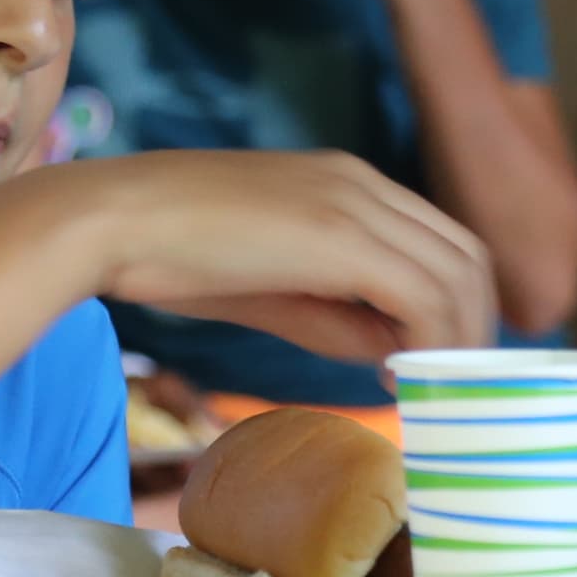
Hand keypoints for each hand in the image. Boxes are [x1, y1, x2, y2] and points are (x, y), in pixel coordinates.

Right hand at [41, 149, 493, 360]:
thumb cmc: (171, 256)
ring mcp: (353, 202)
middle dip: (471, 329)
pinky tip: (390, 379)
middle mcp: (363, 183)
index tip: (433, 367)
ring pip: (456, 274)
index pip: (442, 242)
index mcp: (349, 184)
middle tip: (443, 390)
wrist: (105, 220)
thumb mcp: (270, 291)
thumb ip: (336, 317)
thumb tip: (392, 353)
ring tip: (421, 393)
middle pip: (466, 256)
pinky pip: (420, 293)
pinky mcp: (338, 234)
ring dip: (454, 341)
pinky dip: (426, 341)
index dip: (455, 310)